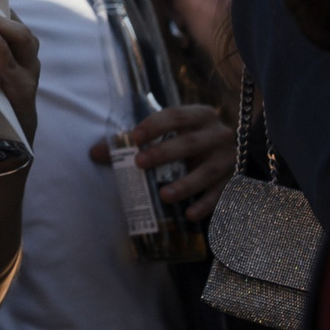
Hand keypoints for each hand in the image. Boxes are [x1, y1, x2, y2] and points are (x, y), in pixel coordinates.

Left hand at [91, 102, 233, 221]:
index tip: (134, 137)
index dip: (154, 125)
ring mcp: (229, 158)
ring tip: (164, 196)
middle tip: (140, 163)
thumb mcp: (169, 134)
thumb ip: (135, 141)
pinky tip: (190, 215)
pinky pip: (222, 194)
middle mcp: (219, 134)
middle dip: (165, 153)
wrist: (229, 153)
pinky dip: (206, 205)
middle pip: (191, 143)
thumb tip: (93, 153)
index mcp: (199, 115)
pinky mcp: (236, 181)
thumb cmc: (188, 139)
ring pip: (207, 172)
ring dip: (185, 184)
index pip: (175, 115)